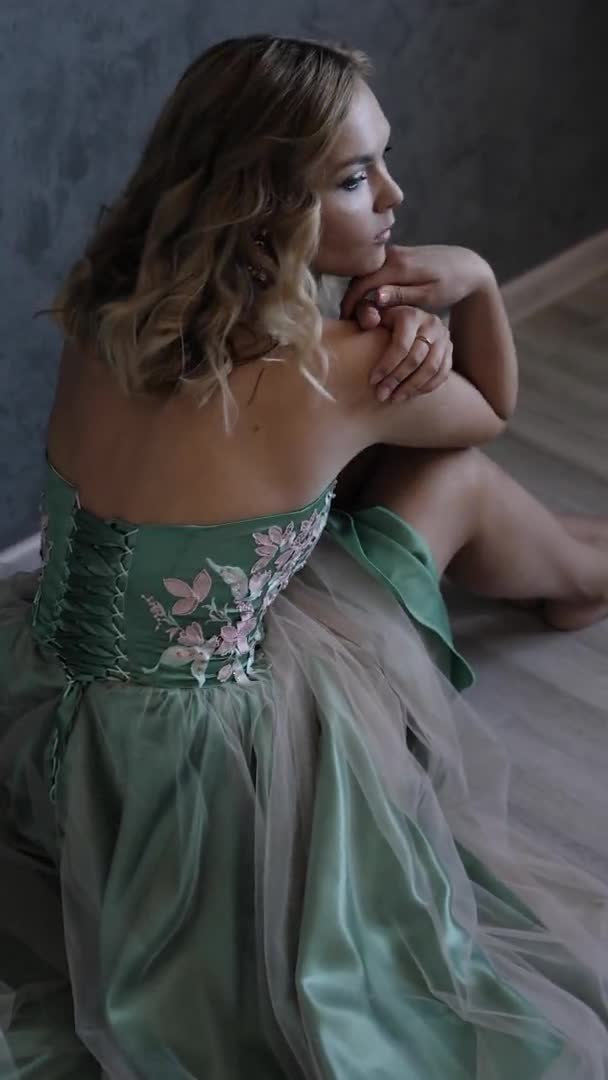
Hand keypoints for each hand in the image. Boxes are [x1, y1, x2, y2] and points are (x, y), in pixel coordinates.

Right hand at [341, 243, 491, 318]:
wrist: (466, 264)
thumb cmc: (451, 284)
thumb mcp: (428, 295)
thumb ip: (400, 296)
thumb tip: (374, 298)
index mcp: (398, 265)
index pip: (361, 284)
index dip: (350, 304)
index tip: (346, 322)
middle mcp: (391, 254)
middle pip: (359, 278)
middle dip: (352, 301)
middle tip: (352, 323)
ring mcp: (392, 252)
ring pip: (365, 275)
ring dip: (359, 294)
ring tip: (360, 316)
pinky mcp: (396, 255)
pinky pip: (374, 272)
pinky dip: (368, 287)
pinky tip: (371, 304)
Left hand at [360, 304, 452, 401]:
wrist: (407, 320)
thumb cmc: (384, 320)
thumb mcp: (372, 312)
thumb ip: (366, 313)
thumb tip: (371, 322)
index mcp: (411, 315)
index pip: (401, 345)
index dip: (386, 365)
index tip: (372, 381)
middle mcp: (431, 324)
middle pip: (416, 359)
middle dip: (396, 380)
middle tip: (381, 394)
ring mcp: (444, 338)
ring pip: (431, 369)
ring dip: (411, 387)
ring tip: (394, 398)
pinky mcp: (450, 351)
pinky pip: (442, 373)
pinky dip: (426, 387)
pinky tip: (410, 395)